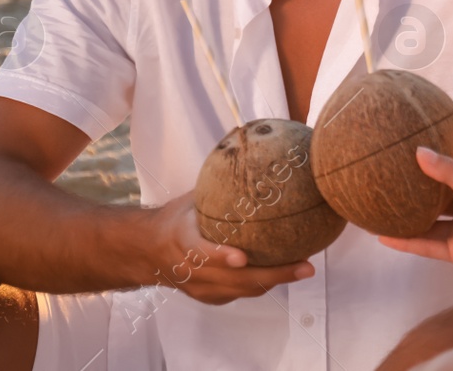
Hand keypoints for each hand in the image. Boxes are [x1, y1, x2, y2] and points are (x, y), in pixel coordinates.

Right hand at [143, 191, 315, 304]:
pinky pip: (240, 293)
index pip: (199, 252)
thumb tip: (251, 154)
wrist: (147, 252)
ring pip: (242, 290)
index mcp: (181, 240)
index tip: (242, 257)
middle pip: (234, 280)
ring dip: (276, 281)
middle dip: (273, 275)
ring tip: (305, 267)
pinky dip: (263, 283)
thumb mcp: (189, 200)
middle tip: (305, 265)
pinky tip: (287, 270)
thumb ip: (216, 186)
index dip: (220, 256)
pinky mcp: (209, 297)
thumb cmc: (175, 218)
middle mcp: (190, 270)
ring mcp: (199, 288)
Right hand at [378, 148, 452, 294]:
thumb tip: (420, 151)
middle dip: (413, 192)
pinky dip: (408, 243)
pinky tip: (386, 239)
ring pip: (428, 223)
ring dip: (406, 220)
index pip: (447, 170)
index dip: (429, 163)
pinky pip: (427, 245)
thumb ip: (449, 174)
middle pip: (434, 198)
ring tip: (379, 212)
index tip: (403, 153)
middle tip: (384, 182)